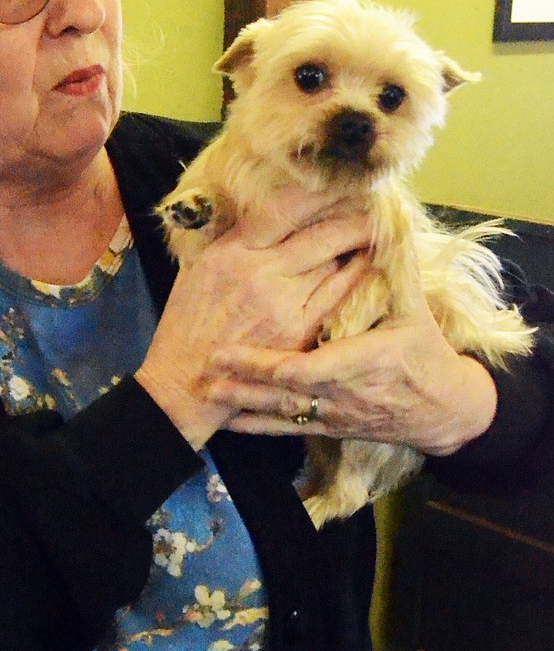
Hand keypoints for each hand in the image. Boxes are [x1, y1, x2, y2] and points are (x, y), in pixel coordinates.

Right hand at [136, 186, 373, 447]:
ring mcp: (283, 303)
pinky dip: (359, 274)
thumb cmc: (186, 326)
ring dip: (359, 241)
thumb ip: (230, 242)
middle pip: (322, 230)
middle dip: (353, 211)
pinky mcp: (300, 331)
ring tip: (375, 226)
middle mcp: (259, 272)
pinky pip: (341, 293)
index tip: (340, 179)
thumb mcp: (196, 272)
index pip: (284, 206)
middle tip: (373, 199)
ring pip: (336, 259)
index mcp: (231, 252)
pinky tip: (371, 263)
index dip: (319, 190)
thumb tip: (262, 212)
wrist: (184, 383)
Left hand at [209, 279, 498, 454]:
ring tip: (209, 389)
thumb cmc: (426, 353)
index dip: (276, 364)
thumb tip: (386, 221)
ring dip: (244, 402)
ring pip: (282, 412)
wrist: (441, 410)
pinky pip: (285, 430)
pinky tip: (226, 421)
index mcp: (366, 361)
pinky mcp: (327, 427)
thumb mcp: (416, 311)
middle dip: (248, 378)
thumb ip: (397, 270)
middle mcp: (345, 394)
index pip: (314, 368)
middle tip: (212, 360)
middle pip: (288, 391)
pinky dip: (254, 426)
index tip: (245, 349)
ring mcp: (333, 414)